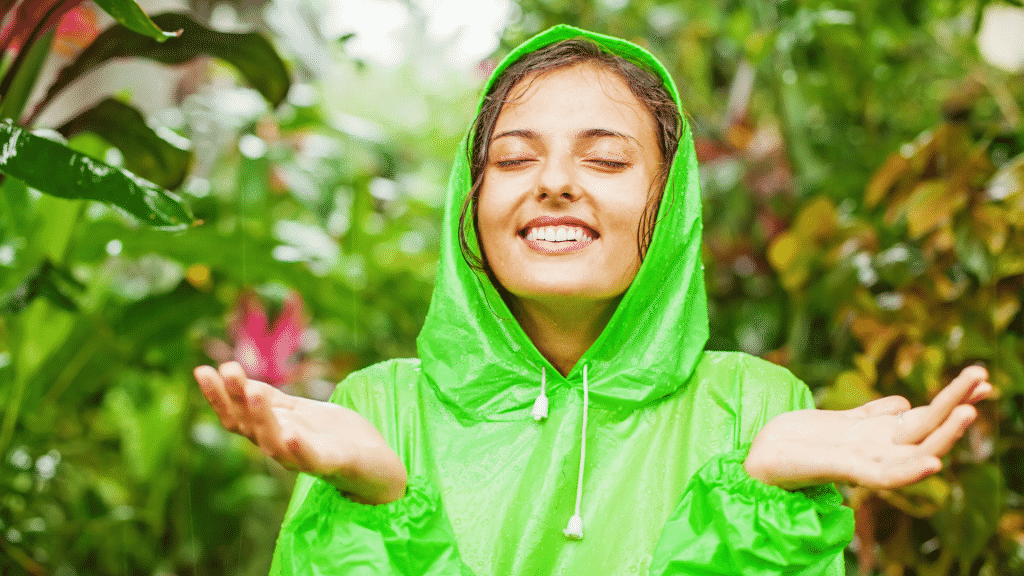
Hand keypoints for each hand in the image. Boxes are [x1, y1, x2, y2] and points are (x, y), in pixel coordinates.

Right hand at [193, 361, 406, 503]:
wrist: (377, 464)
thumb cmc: (335, 437)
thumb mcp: (300, 412)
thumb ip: (273, 402)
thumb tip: (238, 381)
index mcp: (273, 433)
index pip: (237, 416)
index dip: (218, 396)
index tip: (202, 370)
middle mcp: (281, 448)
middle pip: (250, 427)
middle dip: (236, 399)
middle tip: (226, 370)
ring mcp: (304, 459)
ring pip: (274, 443)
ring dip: (262, 418)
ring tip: (254, 392)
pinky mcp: (332, 465)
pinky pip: (311, 461)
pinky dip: (299, 449)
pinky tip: (291, 434)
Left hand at [743, 366, 992, 490]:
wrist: (763, 455)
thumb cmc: (802, 439)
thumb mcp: (844, 419)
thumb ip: (875, 414)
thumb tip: (905, 402)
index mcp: (881, 435)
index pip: (926, 416)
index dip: (954, 398)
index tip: (982, 379)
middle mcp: (879, 449)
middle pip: (927, 427)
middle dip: (957, 404)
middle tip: (985, 379)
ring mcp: (864, 461)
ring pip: (914, 450)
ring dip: (943, 434)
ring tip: (968, 413)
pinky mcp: (843, 470)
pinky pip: (883, 476)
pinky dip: (909, 471)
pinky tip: (933, 462)